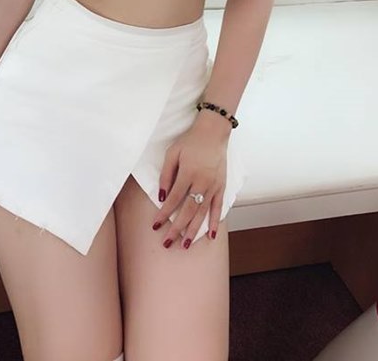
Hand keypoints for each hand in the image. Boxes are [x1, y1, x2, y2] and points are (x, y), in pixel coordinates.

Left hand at [152, 111, 229, 249]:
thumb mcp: (173, 153)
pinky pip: (218, 208)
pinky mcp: (222, 186)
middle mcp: (202, 182)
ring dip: (194, 230)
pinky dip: (215, 222)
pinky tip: (211, 235)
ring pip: (203, 213)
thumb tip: (162, 197)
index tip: (155, 225)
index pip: (173, 199)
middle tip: (167, 243)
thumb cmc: (190, 142)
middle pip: (188, 211)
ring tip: (186, 245)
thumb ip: (166, 174)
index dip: (164, 214)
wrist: (213, 132)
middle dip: (177, 229)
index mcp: (188, 173)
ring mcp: (214, 186)